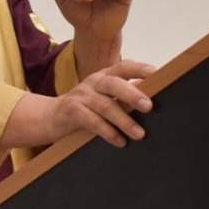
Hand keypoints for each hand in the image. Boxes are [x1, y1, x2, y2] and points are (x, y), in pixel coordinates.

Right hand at [1, 60, 154, 149]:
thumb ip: (124, 94)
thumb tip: (154, 92)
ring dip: (124, 121)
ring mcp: (80, 96)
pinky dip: (107, 132)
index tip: (157, 74)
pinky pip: (92, 122)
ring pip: (105, 106)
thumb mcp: (104, 96)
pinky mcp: (71, 112)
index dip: (140, 69)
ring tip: (139, 134)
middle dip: (132, 94)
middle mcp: (92, 82)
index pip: (123, 67)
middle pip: (114, 84)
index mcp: (104, 75)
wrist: (51, 117)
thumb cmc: (85, 107)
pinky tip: (120, 141)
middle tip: (149, 106)